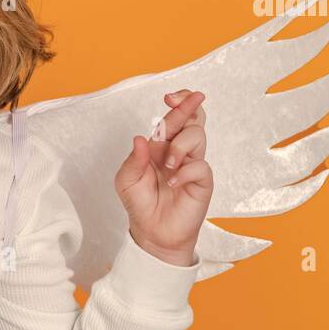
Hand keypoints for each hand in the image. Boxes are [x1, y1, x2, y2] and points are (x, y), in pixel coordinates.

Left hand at [113, 89, 213, 265]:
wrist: (152, 232)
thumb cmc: (140, 204)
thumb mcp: (126, 181)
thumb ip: (133, 160)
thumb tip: (140, 138)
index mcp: (159, 146)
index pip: (172, 119)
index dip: (176, 103)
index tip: (169, 97)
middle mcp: (178, 151)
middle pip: (192, 119)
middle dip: (187, 106)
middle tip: (178, 102)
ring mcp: (192, 164)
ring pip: (197, 136)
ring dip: (180, 145)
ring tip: (167, 165)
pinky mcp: (202, 181)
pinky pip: (200, 166)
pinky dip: (185, 172)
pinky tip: (173, 183)